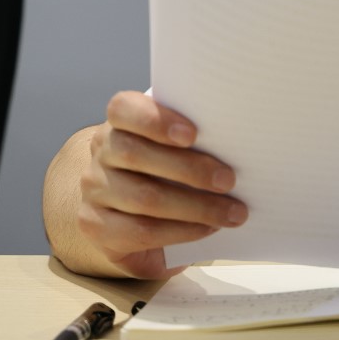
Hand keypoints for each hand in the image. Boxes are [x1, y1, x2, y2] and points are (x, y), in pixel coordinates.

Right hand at [75, 91, 245, 277]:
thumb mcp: (181, 147)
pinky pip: (141, 231)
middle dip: (190, 169)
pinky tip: (207, 229)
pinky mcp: (96, 226)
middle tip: (230, 180)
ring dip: (196, 206)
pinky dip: (181, 231)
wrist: (134, 212)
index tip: (193, 133)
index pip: (123, 108)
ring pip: (144, 197)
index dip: (155, 119)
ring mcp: (94, 190)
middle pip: (136, 154)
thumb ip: (198, 137)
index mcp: (120, 122)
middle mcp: (101, 152)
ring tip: (232, 212)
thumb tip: (244, 140)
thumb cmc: (172, 167)